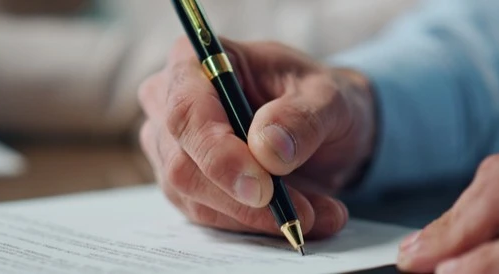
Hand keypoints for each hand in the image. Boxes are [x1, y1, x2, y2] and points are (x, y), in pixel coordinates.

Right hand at [138, 38, 376, 237]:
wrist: (322, 127)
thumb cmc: (317, 98)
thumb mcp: (329, 98)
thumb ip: (302, 118)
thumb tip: (268, 149)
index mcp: (195, 61)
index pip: (186, 111)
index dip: (219, 154)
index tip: (262, 187)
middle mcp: (169, 101)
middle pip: (183, 164)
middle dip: (242, 198)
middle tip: (302, 213)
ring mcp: (170, 147)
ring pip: (194, 198)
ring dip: (258, 217)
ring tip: (318, 214)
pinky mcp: (183, 185)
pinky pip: (209, 217)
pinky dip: (256, 225)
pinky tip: (301, 219)